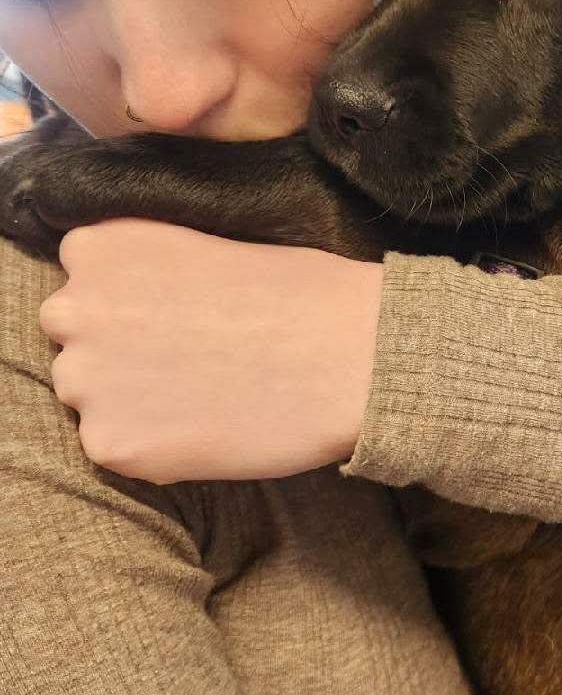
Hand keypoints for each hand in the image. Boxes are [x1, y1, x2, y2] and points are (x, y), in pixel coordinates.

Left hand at [38, 218, 383, 483]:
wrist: (353, 356)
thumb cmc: (303, 293)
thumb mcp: (213, 246)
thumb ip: (152, 272)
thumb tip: (135, 306)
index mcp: (102, 248)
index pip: (83, 278)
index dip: (130, 298)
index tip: (174, 310)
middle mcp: (75, 309)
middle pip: (75, 338)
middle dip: (121, 348)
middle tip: (191, 356)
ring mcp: (88, 381)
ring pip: (90, 395)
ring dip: (133, 398)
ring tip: (206, 392)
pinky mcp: (113, 444)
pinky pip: (114, 447)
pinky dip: (154, 445)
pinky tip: (208, 425)